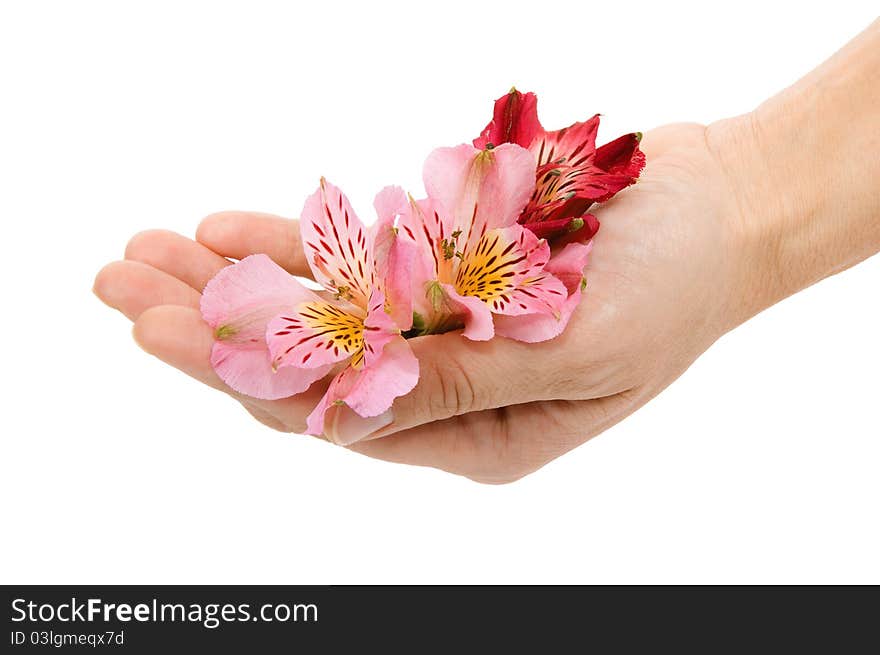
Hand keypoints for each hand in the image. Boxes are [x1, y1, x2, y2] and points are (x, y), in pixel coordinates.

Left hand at [94, 119, 755, 482]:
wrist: (723, 206)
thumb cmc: (675, 285)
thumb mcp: (576, 349)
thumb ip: (460, 378)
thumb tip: (345, 403)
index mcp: (477, 437)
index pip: (335, 412)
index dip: (238, 371)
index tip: (157, 328)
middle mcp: (447, 391)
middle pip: (305, 364)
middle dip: (208, 327)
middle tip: (118, 285)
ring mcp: (441, 327)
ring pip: (317, 310)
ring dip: (233, 281)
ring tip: (147, 252)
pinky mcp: (445, 271)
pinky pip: (355, 263)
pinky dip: (294, 246)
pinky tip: (225, 233)